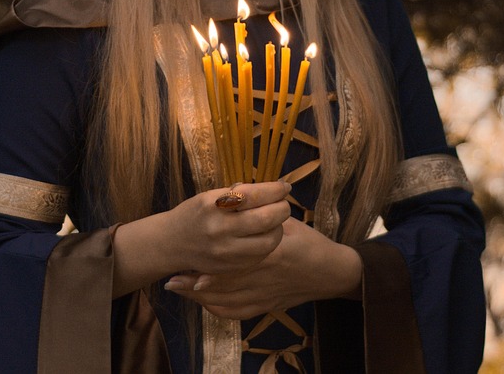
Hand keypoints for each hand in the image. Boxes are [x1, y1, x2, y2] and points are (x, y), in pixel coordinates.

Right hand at [112, 181, 290, 294]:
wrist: (172, 243)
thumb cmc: (195, 214)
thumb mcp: (211, 196)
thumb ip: (240, 193)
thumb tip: (273, 189)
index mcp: (215, 205)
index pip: (256, 195)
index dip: (276, 189)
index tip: (284, 187)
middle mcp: (220, 229)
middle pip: (267, 219)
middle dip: (282, 208)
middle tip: (283, 204)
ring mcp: (225, 251)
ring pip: (269, 241)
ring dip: (278, 228)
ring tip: (274, 220)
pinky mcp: (230, 267)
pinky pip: (260, 256)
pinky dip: (267, 244)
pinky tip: (263, 235)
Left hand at [163, 217, 361, 320]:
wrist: (331, 272)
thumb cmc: (309, 242)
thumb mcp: (287, 222)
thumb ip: (261, 211)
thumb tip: (235, 192)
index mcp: (269, 252)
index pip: (231, 260)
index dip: (205, 264)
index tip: (183, 262)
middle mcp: (264, 276)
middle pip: (222, 284)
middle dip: (194, 283)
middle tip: (172, 280)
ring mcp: (265, 294)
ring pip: (226, 300)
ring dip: (201, 297)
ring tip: (180, 290)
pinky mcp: (268, 306)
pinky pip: (238, 312)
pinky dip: (219, 309)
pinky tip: (205, 302)